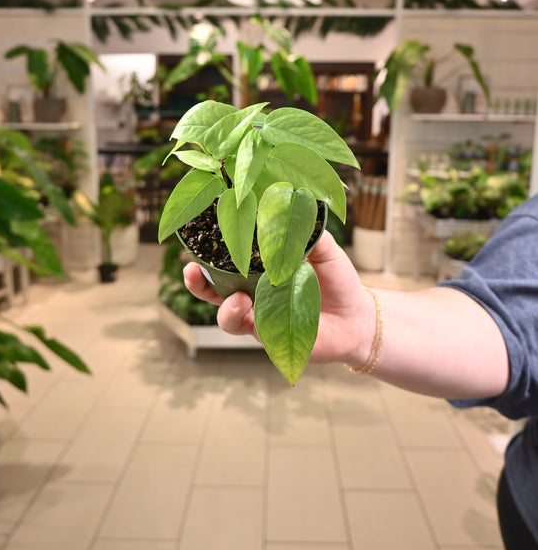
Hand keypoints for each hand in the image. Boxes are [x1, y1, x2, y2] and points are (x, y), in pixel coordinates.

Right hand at [183, 231, 373, 365]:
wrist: (358, 316)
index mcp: (261, 269)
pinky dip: (250, 323)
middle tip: (191, 270)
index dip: (208, 252)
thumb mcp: (325, 249)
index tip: (197, 238)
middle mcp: (254, 293)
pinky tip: (253, 312)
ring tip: (236, 299)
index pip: (228, 260)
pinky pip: (253, 332)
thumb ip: (306, 232)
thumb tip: (288, 212)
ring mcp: (261, 316)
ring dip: (225, 308)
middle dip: (197, 283)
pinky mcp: (272, 337)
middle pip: (214, 291)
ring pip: (227, 316)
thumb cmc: (338, 280)